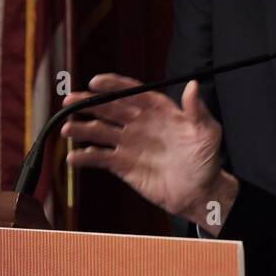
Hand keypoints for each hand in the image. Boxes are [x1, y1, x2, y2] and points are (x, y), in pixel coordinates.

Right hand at [60, 74, 235, 228]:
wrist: (200, 193)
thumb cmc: (207, 160)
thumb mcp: (207, 132)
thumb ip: (197, 110)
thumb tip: (194, 85)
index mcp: (158, 110)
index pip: (131, 92)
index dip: (113, 86)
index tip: (96, 82)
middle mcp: (140, 123)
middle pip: (109, 109)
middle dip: (88, 103)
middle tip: (70, 101)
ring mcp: (129, 144)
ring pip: (100, 132)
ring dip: (82, 129)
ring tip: (67, 129)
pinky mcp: (123, 166)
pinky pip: (101, 158)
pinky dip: (86, 157)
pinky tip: (74, 157)